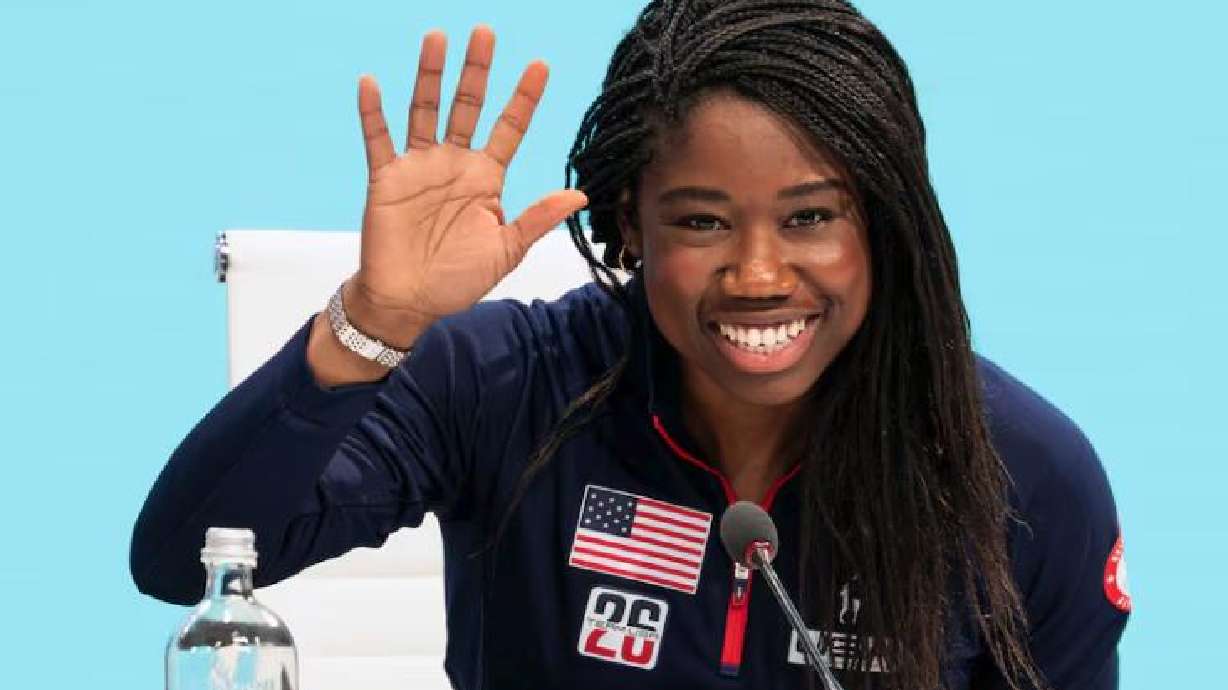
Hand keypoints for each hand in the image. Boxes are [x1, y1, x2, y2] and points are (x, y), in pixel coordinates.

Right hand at [350, 26, 586, 334]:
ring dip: (430, 76)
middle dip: (476, 71)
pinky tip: (371, 82)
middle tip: (485, 32)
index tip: (540, 65)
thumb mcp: (507, 250)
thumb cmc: (458, 280)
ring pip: (425, 110)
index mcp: (486, 178)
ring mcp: (419, 167)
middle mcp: (454, 164)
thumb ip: (538, 219)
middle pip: (467, 107)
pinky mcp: (386, 178)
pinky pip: (378, 139)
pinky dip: (373, 112)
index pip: (509, 128)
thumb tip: (580, 195)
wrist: (410, 302)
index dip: (524, 98)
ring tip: (437, 38)